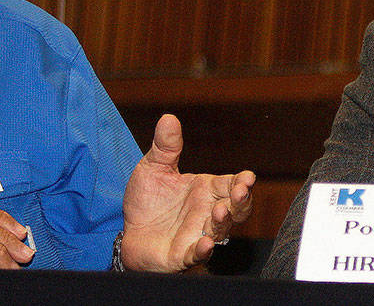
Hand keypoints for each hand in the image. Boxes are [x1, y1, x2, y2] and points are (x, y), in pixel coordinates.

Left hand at [120, 114, 255, 271]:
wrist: (127, 231)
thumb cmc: (147, 201)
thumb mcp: (153, 168)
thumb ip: (165, 147)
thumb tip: (168, 118)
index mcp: (205, 190)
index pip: (230, 184)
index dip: (242, 181)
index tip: (247, 177)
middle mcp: (207, 212)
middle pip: (236, 209)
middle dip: (242, 201)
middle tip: (241, 191)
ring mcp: (197, 234)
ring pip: (220, 231)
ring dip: (223, 222)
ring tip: (219, 212)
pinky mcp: (183, 254)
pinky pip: (197, 254)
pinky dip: (203, 250)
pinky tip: (205, 244)